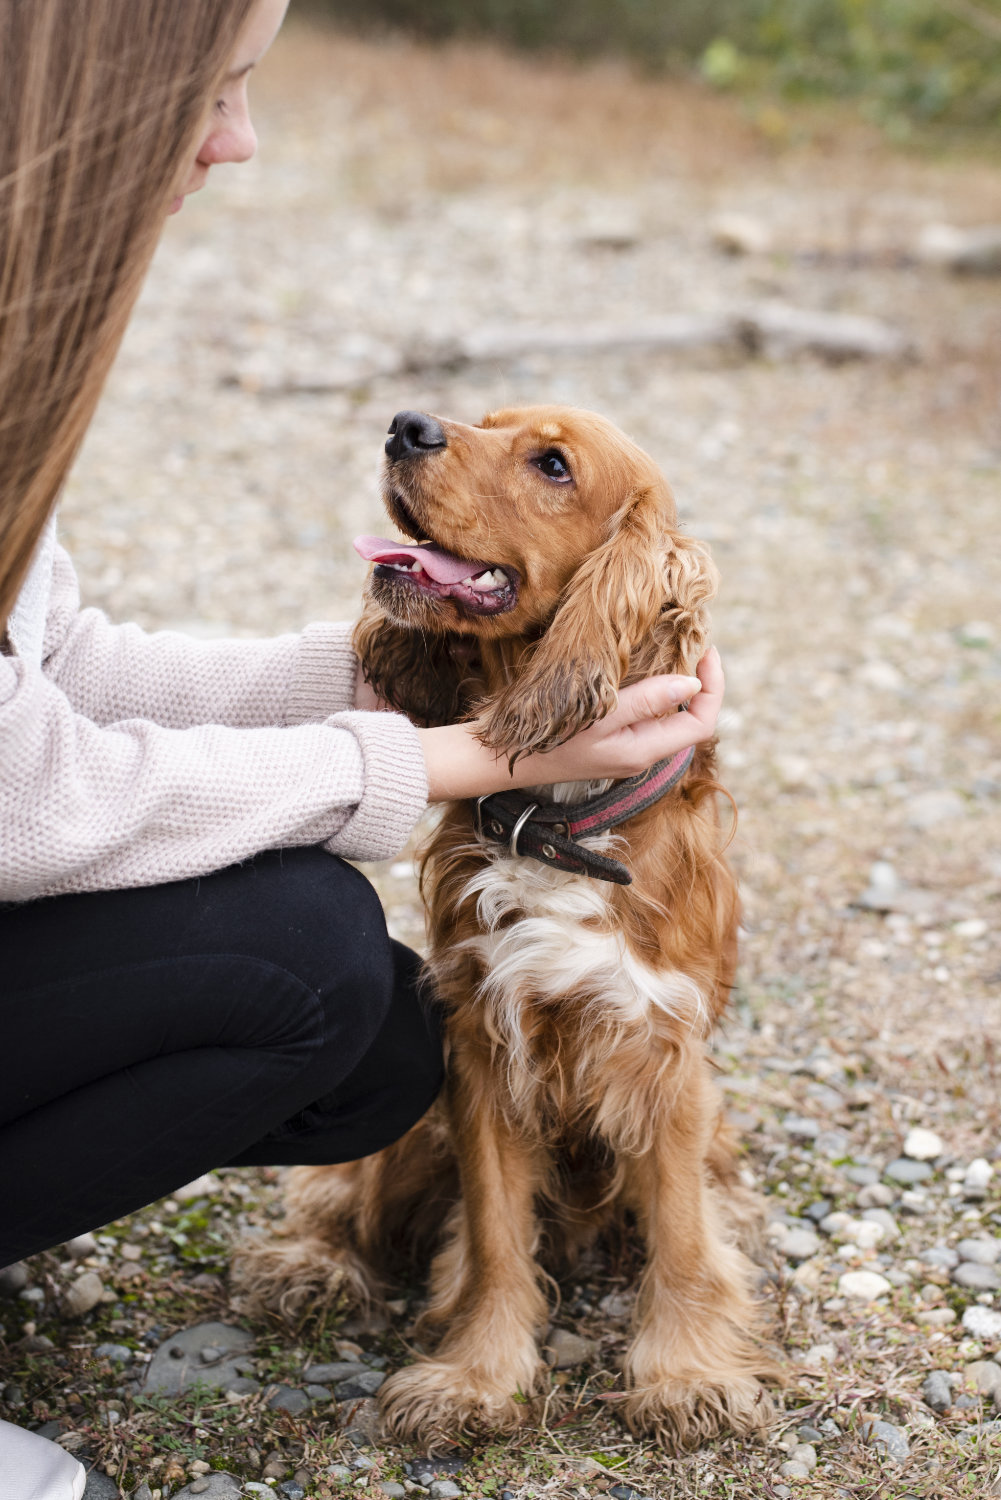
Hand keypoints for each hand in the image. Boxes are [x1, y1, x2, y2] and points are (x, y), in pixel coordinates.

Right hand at [417, 648, 723, 802]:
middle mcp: (642, 754)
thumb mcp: (601, 715)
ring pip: (670, 718)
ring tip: (679, 651)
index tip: (707, 649)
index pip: (701, 723)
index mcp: (644, 751)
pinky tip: (646, 670)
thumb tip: (692, 682)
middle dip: (702, 683)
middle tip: (697, 644)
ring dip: (680, 686)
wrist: (505, 759)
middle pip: (690, 720)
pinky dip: (657, 691)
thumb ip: (648, 700)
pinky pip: (649, 716)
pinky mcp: (612, 742)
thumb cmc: (549, 738)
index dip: (713, 686)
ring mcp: (627, 750)